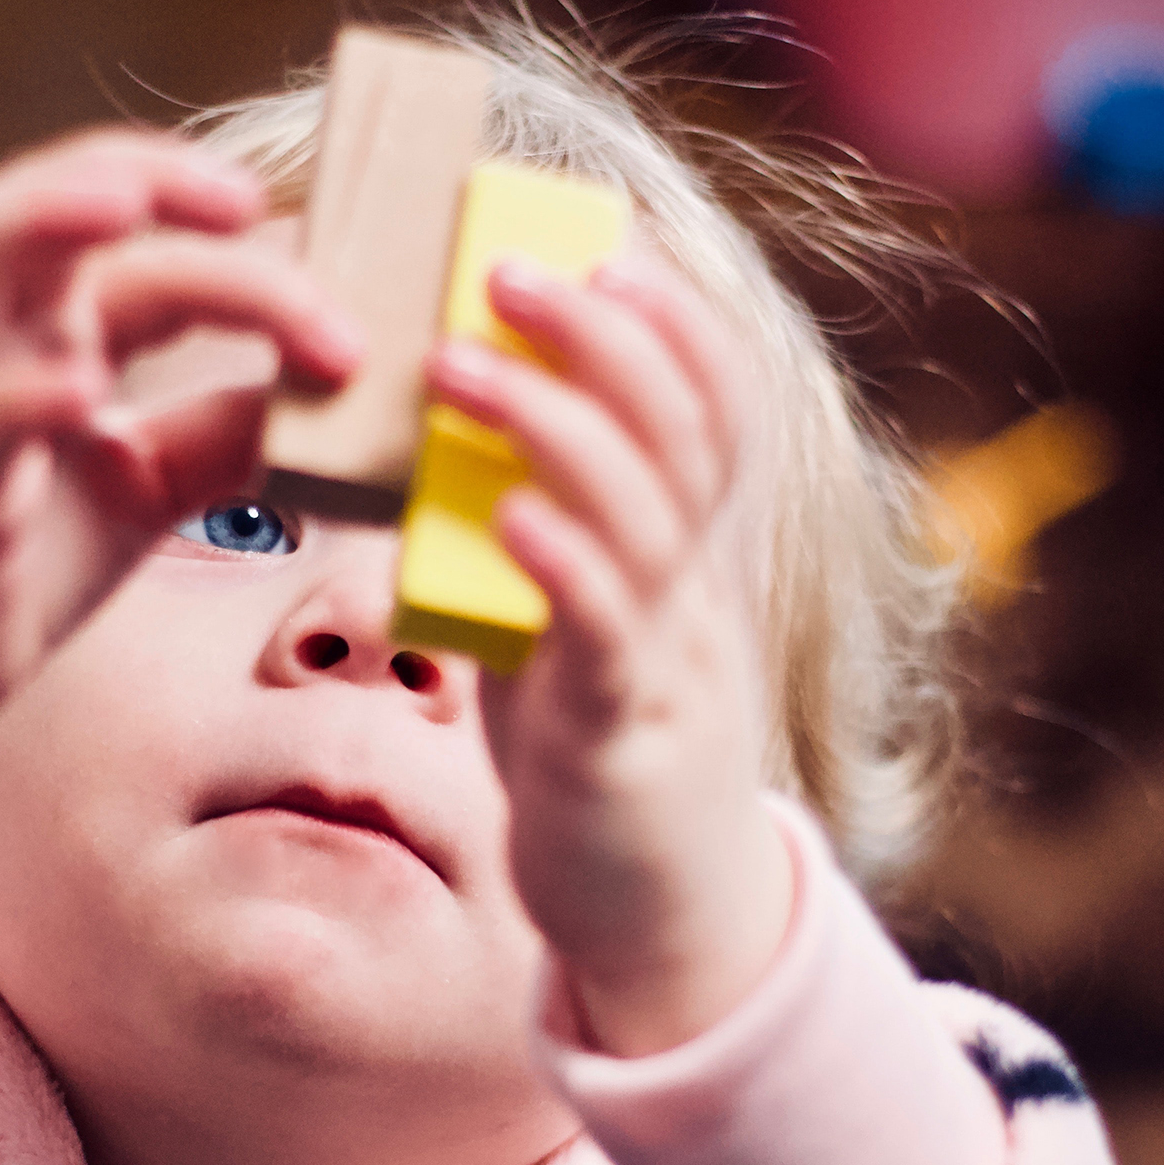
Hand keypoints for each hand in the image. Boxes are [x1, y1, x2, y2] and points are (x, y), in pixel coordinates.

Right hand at [0, 130, 361, 860]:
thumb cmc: (19, 557)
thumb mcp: (148, 482)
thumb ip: (227, 432)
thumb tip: (339, 392)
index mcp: (45, 326)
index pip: (132, 238)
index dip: (223, 231)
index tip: (317, 256)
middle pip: (39, 203)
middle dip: (133, 170)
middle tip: (242, 196)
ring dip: (38, 215)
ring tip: (126, 204)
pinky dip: (17, 394)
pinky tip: (80, 391)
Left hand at [424, 254, 795, 1056]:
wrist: (655, 918)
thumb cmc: (593, 745)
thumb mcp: (573, 618)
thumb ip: (538, 529)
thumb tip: (448, 431)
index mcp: (686, 555)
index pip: (715, 409)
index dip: (674, 320)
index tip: (605, 247)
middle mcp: (693, 593)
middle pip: (678, 436)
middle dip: (600, 336)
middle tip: (506, 269)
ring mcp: (666, 662)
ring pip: (642, 518)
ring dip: (552, 425)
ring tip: (460, 364)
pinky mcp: (620, 738)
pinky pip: (605, 637)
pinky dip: (562, 565)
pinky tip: (507, 514)